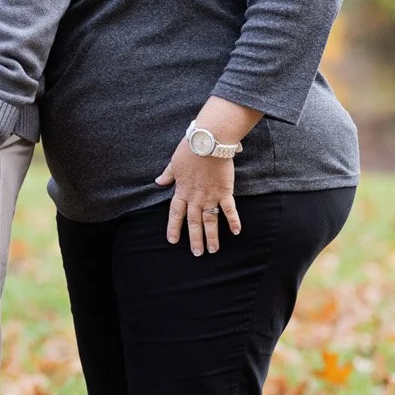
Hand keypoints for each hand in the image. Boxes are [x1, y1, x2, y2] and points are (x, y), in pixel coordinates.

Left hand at [156, 140, 240, 255]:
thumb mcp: (173, 163)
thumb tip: (158, 182)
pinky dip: (233, 220)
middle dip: (195, 239)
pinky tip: (236, 231)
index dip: (174, 227)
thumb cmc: (190, 150)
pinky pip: (229, 209)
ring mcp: (210, 196)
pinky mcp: (225, 191)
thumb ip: (168, 175)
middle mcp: (195, 198)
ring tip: (213, 250)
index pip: (175, 214)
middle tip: (197, 253)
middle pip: (193, 222)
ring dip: (212, 236)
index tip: (173, 240)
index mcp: (181, 191)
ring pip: (210, 221)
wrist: (208, 141)